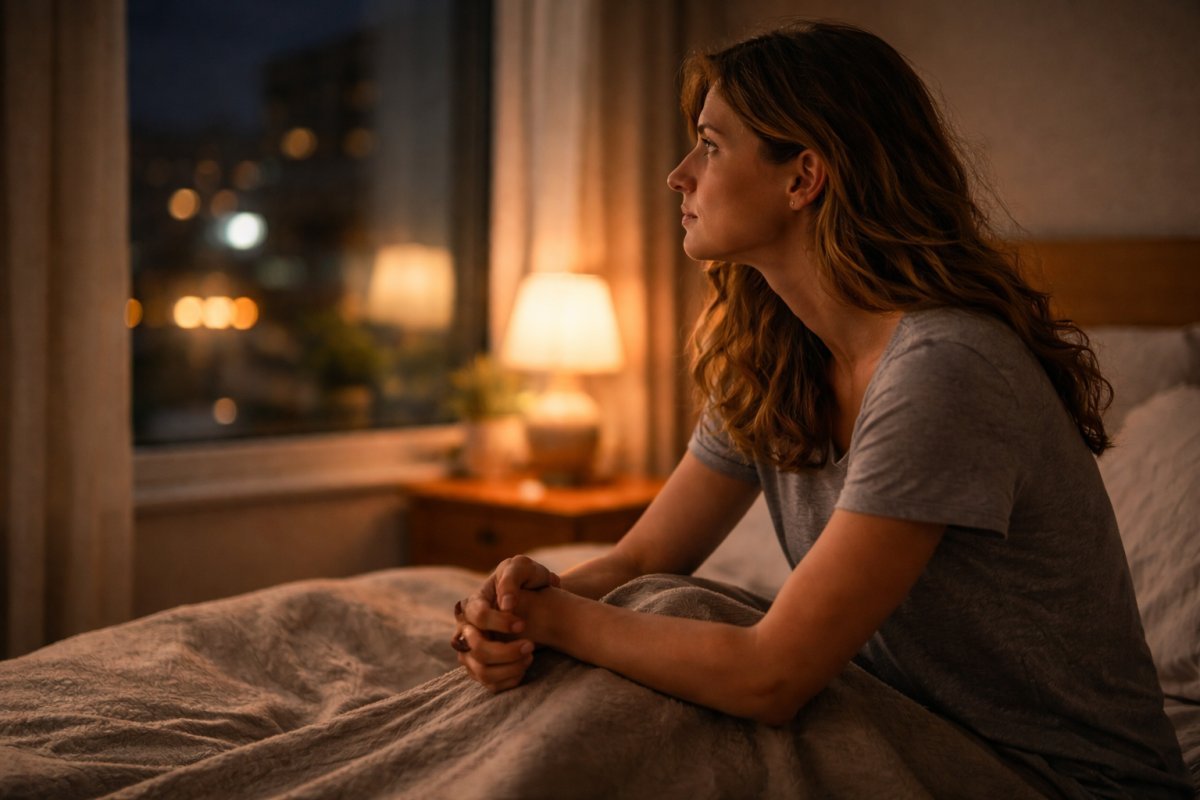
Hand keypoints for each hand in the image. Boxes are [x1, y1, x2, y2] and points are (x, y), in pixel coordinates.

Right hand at [452, 556, 560, 692]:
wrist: (538, 603)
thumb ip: (513, 577)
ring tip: (530, 657)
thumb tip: (506, 603)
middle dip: (505, 651)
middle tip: (531, 646)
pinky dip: (508, 680)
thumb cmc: (528, 581)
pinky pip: (489, 683)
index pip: (477, 616)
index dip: (499, 622)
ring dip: (508, 668)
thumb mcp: (523, 568)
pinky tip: (525, 667)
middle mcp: (466, 629)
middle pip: (476, 648)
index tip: (522, 624)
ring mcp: (471, 651)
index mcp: (473, 603)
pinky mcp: (482, 667)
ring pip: (481, 670)